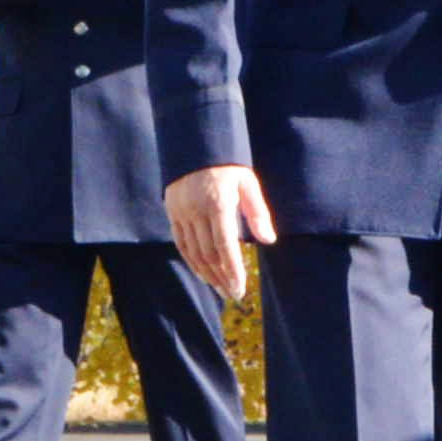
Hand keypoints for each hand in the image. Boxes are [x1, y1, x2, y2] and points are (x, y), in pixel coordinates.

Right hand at [165, 164, 275, 301]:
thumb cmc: (229, 167)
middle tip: (235, 294)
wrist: (196, 146)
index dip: (232, 269)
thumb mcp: (248, 184)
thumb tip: (269, 240)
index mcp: (217, 204)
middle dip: (222, 276)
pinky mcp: (172, 213)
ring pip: (192, 251)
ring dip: (207, 272)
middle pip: (208, 253)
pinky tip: (203, 272)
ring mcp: (181, 213)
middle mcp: (195, 211)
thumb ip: (258, 213)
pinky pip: (181, 242)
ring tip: (221, 288)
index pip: (224, 245)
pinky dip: (191, 260)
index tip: (240, 288)